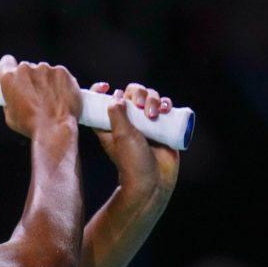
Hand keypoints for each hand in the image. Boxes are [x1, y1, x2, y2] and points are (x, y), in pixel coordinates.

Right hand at [0, 55, 81, 137]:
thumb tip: (14, 99)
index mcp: (9, 78)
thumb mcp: (9, 116)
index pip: (6, 62)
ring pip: (44, 72)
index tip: (14, 76)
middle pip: (27, 68)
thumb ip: (9, 101)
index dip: (10, 68)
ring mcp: (45, 69)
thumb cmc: (31, 125)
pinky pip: (59, 74)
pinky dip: (59, 83)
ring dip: (45, 81)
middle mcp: (26, 69)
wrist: (55, 129)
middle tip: (35, 95)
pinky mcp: (62, 72)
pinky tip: (60, 96)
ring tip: (50, 99)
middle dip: (29, 79)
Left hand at [89, 82, 179, 198]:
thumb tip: (115, 96)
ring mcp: (145, 122)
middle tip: (140, 106)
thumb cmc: (132, 161)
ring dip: (154, 98)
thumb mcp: (120, 136)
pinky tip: (166, 109)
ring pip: (150, 97)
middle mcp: (127, 120)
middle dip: (138, 93)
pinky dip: (166, 103)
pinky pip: (164, 106)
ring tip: (154, 114)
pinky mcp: (162, 125)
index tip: (105, 86)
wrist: (153, 180)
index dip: (101, 91)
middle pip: (131, 92)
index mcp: (110, 123)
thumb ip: (117, 114)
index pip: (104, 100)